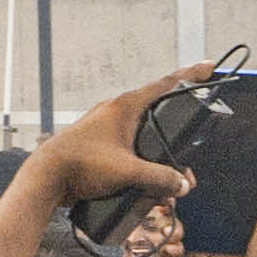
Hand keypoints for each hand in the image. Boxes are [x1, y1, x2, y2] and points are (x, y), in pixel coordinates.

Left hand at [33, 67, 208, 215]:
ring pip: (146, 140)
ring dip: (160, 162)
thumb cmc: (81, 165)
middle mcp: (117, 113)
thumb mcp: (127, 171)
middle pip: (159, 119)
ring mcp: (109, 130)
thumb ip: (159, 177)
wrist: (47, 178)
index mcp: (125, 107)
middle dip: (178, 143)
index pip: (166, 84)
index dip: (190, 75)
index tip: (209, 66)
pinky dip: (144, 168)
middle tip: (189, 165)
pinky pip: (132, 153)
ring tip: (170, 187)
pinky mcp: (102, 148)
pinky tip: (149, 190)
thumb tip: (182, 184)